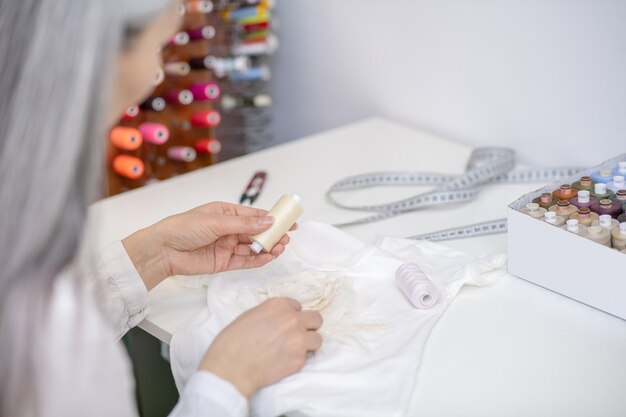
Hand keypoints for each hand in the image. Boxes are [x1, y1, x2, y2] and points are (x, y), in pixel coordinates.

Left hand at [122, 201, 295, 289]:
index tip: (289, 221)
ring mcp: (227, 246)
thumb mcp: (217, 221)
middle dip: (273, 234)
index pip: (254, 215)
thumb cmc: (185, 228)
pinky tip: (268, 257)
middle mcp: (229, 229)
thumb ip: (244, 224)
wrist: (163, 250)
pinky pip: (245, 261)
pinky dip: (258, 260)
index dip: (273, 218)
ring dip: (267, 248)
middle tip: (287, 238)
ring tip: (280, 248)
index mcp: (227, 213)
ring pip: (253, 247)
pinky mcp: (224, 263)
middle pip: (257, 232)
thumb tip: (268, 220)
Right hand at [199, 297, 322, 398]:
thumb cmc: (233, 341)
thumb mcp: (250, 315)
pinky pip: (306, 358)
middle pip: (316, 319)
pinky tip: (283, 361)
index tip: (284, 324)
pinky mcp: (299, 360)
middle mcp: (293, 320)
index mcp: (279, 305)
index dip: (291, 316)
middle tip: (297, 335)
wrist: (232, 367)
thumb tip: (278, 319)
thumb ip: (270, 314)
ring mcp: (299, 340)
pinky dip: (297, 359)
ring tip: (293, 350)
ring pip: (317, 339)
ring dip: (308, 344)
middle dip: (308, 326)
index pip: (298, 307)